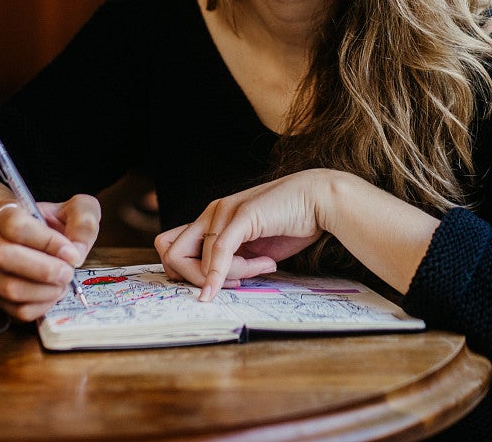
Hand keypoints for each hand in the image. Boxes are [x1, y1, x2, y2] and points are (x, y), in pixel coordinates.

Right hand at [0, 194, 99, 320]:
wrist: (45, 242)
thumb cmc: (58, 224)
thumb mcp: (79, 210)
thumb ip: (83, 221)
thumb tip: (75, 253)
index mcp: (4, 212)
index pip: (15, 225)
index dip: (46, 241)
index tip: (71, 252)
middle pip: (3, 256)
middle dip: (44, 269)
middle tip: (68, 272)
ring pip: (9, 288)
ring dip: (45, 290)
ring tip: (63, 282)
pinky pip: (16, 310)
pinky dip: (42, 305)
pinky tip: (53, 292)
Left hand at [155, 170, 341, 301]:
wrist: (319, 201)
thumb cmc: (289, 225)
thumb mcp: (252, 249)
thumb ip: (231, 260)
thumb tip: (212, 284)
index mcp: (212, 219)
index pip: (173, 249)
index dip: (187, 274)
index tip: (220, 283)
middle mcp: (212, 213)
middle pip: (172, 255)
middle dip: (195, 279)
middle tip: (236, 283)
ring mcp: (224, 211)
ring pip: (200, 259)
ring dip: (228, 276)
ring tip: (264, 264)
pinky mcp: (241, 215)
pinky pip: (219, 252)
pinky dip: (215, 276)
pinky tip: (220, 290)